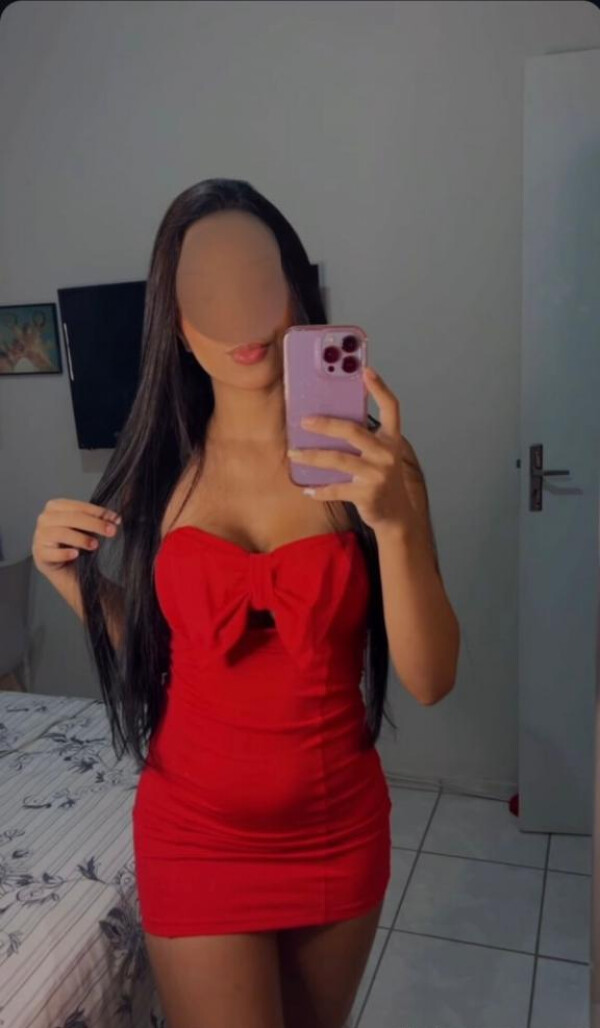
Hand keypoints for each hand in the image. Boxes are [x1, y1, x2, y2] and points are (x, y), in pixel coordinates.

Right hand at [32, 499, 121, 575]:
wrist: (64, 568)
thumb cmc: (75, 542)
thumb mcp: (86, 528)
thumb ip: (96, 520)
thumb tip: (114, 518)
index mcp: (55, 507)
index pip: (78, 506)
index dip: (98, 512)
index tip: (115, 519)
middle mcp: (45, 519)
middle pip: (71, 518)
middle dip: (94, 524)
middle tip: (111, 531)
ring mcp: (40, 537)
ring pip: (61, 533)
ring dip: (80, 538)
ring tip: (95, 545)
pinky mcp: (40, 554)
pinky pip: (52, 553)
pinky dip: (64, 553)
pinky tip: (75, 554)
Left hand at [287, 366, 418, 534]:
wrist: (396, 514)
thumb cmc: (381, 478)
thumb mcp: (379, 454)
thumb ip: (362, 438)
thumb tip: (327, 421)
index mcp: (391, 439)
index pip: (392, 407)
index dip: (380, 388)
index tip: (365, 370)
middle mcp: (387, 453)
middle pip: (353, 430)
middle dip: (326, 424)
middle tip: (304, 421)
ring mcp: (378, 474)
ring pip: (338, 459)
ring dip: (312, 456)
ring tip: (293, 453)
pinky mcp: (367, 494)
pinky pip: (336, 489)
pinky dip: (319, 490)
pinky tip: (307, 489)